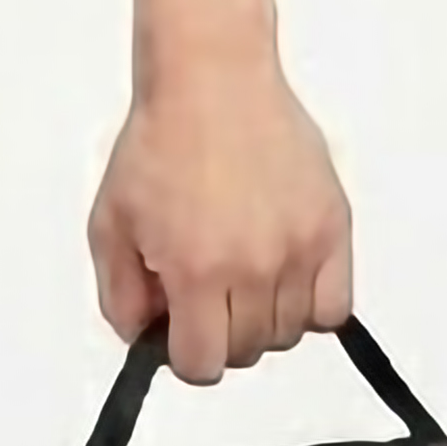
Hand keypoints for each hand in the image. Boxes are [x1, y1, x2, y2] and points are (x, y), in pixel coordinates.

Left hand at [88, 54, 354, 383]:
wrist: (212, 80)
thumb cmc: (162, 144)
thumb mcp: (111, 227)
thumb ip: (121, 299)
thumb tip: (146, 342)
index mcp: (196, 270)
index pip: (202, 365)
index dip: (184, 356)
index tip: (179, 333)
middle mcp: (254, 265)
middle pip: (247, 352)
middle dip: (219, 336)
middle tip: (206, 295)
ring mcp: (300, 247)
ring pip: (290, 334)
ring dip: (263, 321)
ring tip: (242, 277)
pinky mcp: (333, 225)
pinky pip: (335, 307)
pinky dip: (312, 307)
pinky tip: (284, 280)